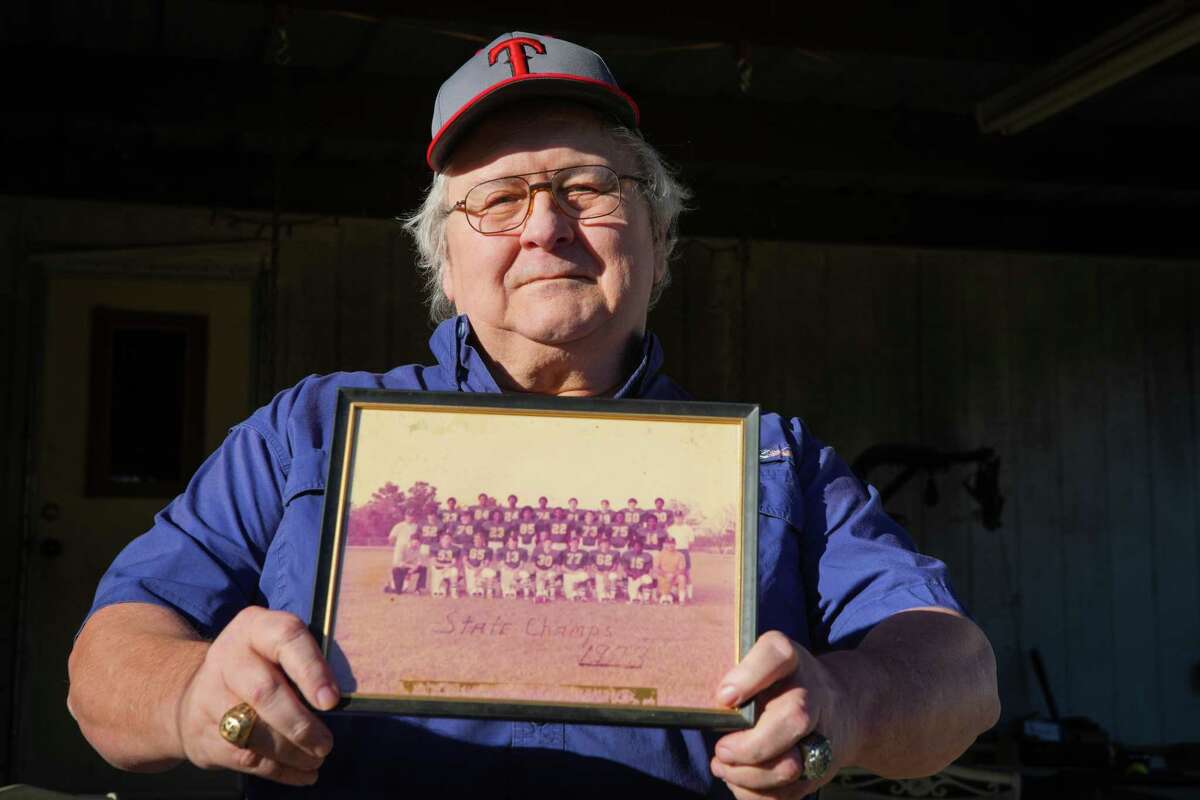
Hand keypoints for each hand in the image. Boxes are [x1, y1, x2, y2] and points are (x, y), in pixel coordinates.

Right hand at [175, 607, 339, 785]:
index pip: (286, 638)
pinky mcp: (203, 734)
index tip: (331, 701)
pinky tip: (302, 773)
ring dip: (291, 752)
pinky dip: (278, 770)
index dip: (311, 670)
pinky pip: (243, 758)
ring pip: (253, 731)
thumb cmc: (258, 665)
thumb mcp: (276, 647)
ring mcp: (209, 696)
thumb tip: (348, 695)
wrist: (190, 689)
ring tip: (317, 759)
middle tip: (326, 744)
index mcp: (254, 627)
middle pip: (265, 692)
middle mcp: (228, 658)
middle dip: (300, 723)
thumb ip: (307, 660)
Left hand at [711, 631, 859, 798]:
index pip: (776, 655)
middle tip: (721, 750)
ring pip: (789, 765)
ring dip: (746, 775)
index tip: (723, 697)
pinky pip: (786, 793)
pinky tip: (738, 780)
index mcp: (791, 659)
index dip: (748, 676)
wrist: (842, 708)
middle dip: (749, 746)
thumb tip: (713, 709)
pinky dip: (754, 794)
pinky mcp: (820, 769)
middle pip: (793, 718)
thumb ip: (737, 678)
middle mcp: (813, 693)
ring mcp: (822, 734)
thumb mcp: (761, 665)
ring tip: (722, 766)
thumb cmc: (782, 683)